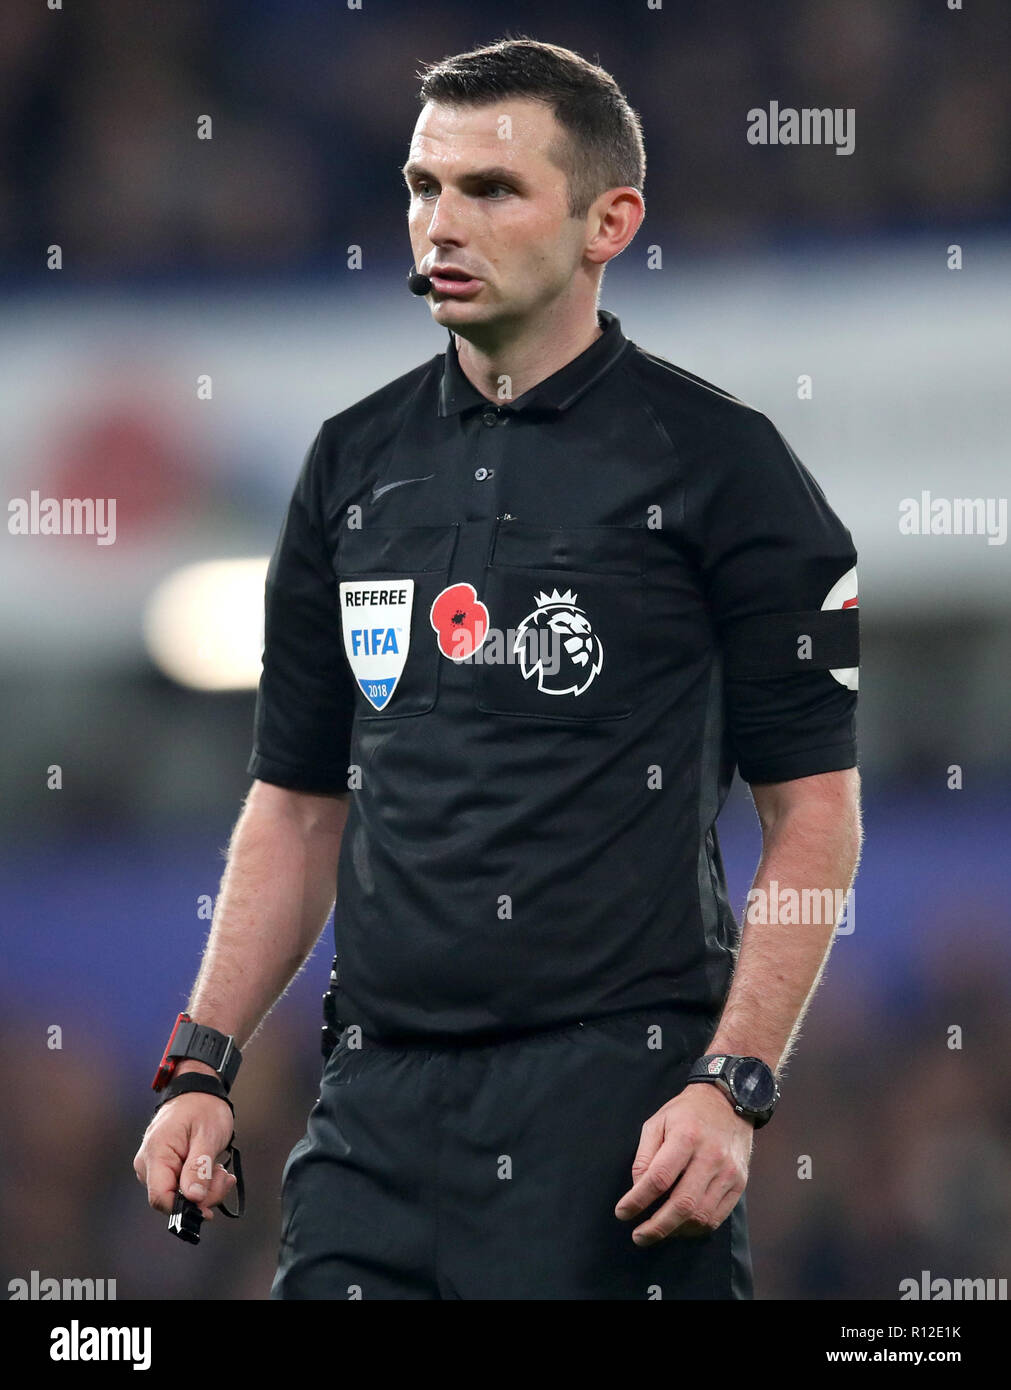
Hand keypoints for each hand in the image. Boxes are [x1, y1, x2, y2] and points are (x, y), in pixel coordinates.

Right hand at [133, 1093, 236, 1220]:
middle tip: (224, 1178)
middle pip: (171, 1199)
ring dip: (205, 1189)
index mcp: (156, 1153)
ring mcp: (154, 1166)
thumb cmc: (202, 1107)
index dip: (184, 1208)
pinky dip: (200, 1183)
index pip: (160, 1198)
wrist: (198, 1091)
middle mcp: (147, 1163)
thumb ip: (199, 1168)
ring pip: (178, 1195)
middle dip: (202, 1195)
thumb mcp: (208, 1135)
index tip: (209, 1205)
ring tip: (220, 1170)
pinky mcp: (163, 1168)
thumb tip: (193, 1198)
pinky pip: (180, 1186)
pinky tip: (212, 1170)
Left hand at [614, 1082, 752, 1242]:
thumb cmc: (687, 1112)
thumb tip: (638, 1188)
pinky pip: (717, 1217)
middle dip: (656, 1226)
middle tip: (638, 1236)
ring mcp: (728, 1172)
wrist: (729, 1102)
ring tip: (658, 1231)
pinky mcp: (740, 1183)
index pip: (659, 1178)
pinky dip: (695, 1228)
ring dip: (675, 1230)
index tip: (622, 1212)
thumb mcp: (657, 1121)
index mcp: (686, 1137)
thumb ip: (645, 1155)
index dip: (637, 1200)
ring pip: (701, 1216)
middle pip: (682, 1204)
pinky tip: (680, 1226)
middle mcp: (710, 1157)